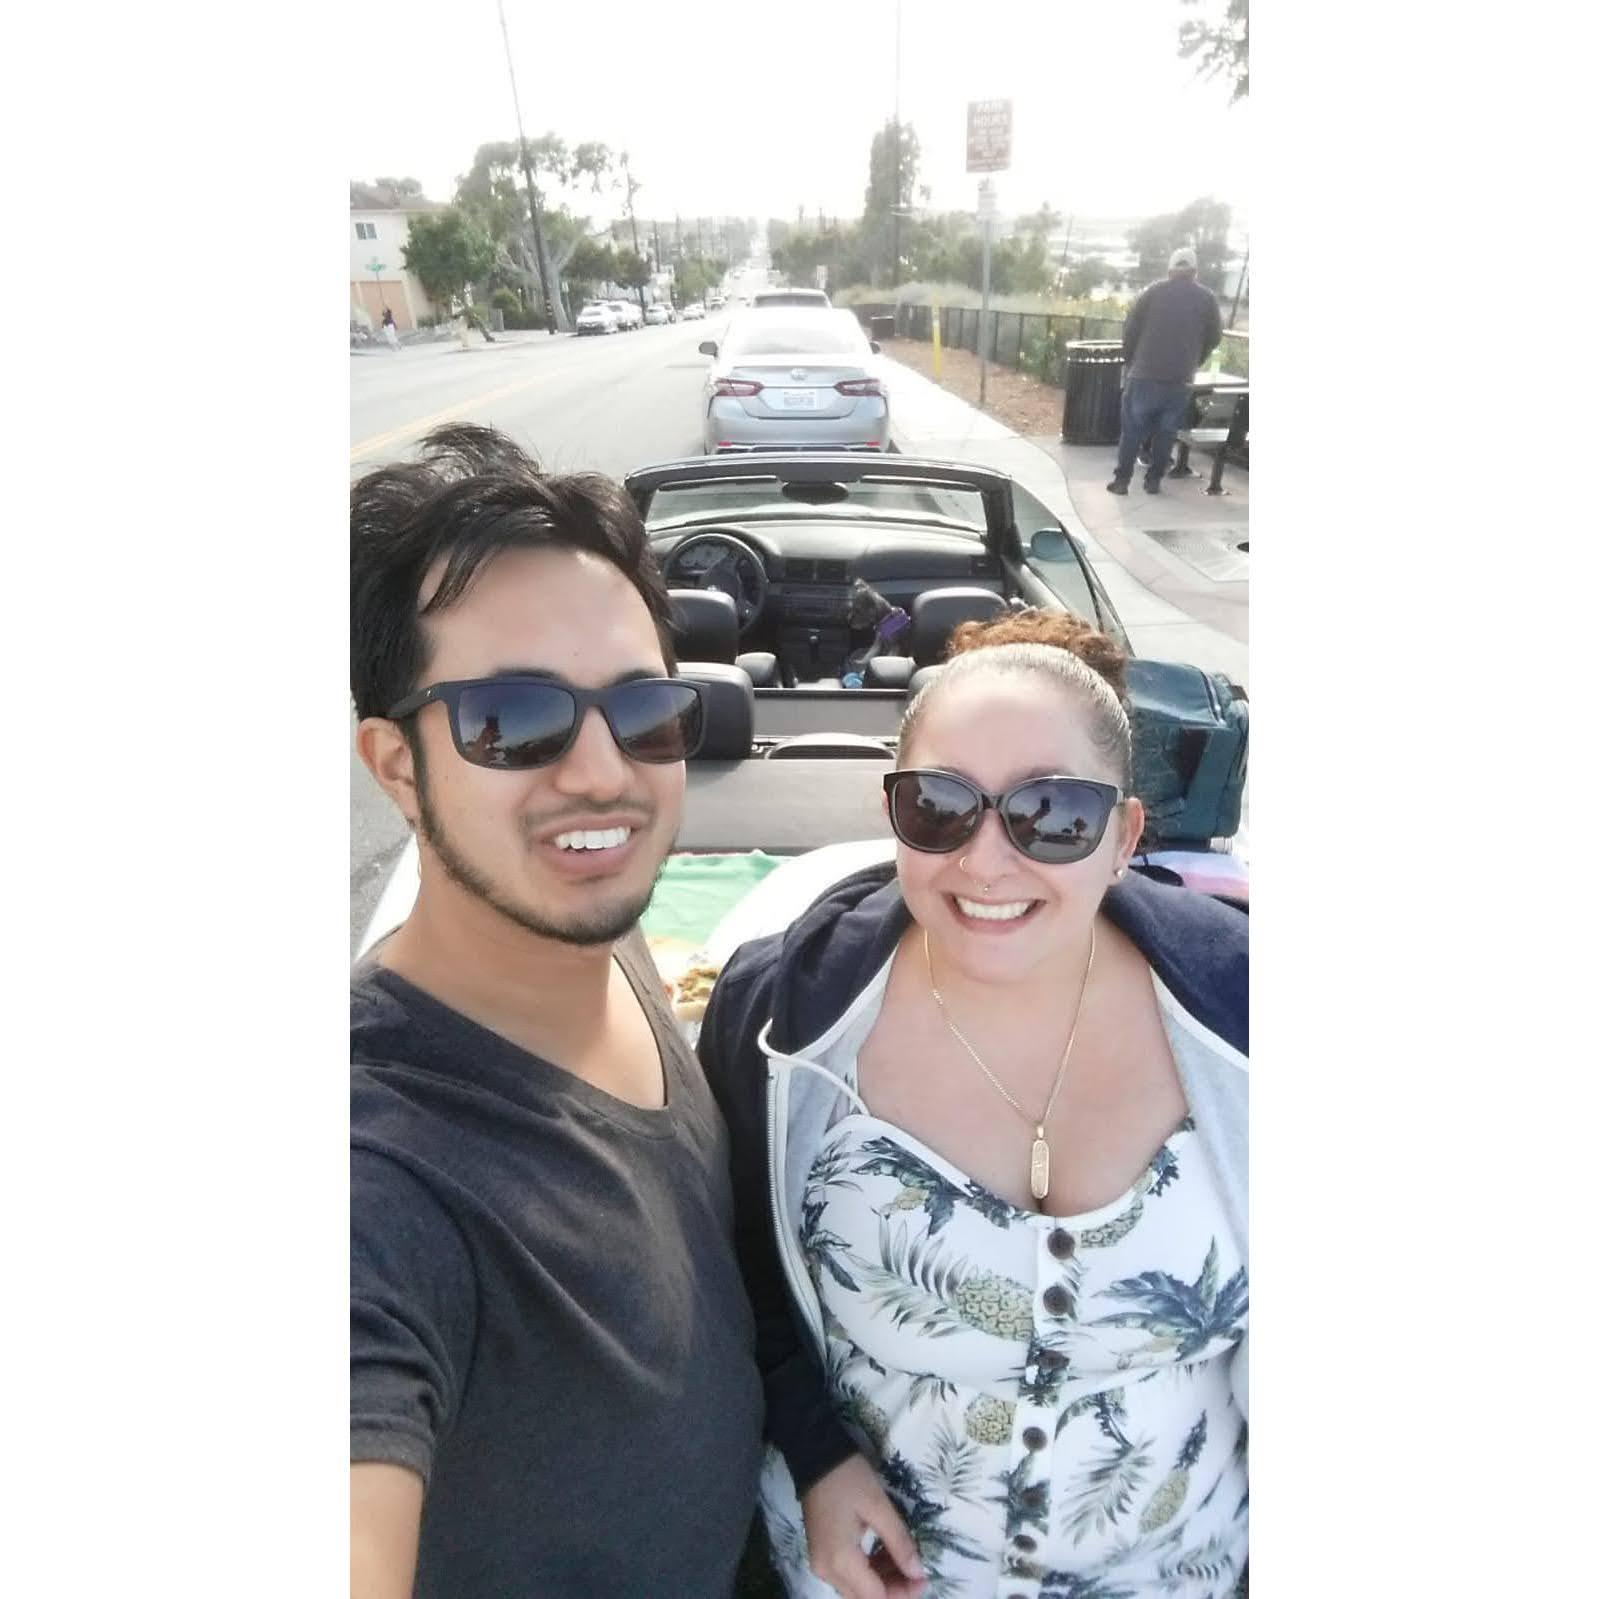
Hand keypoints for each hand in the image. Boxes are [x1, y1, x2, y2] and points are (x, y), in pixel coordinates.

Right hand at [800, 1454, 926, 1598]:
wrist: (815, 1454)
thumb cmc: (848, 1478)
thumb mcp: (879, 1506)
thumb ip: (899, 1543)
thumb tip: (918, 1573)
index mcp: (840, 1560)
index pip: (876, 1596)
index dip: (903, 1592)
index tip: (924, 1578)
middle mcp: (826, 1570)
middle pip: (865, 1597)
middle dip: (895, 1588)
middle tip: (918, 1570)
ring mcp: (822, 1563)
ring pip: (857, 1588)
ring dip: (884, 1580)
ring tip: (905, 1558)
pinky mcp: (822, 1553)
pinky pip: (849, 1574)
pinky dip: (870, 1570)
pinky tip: (886, 1553)